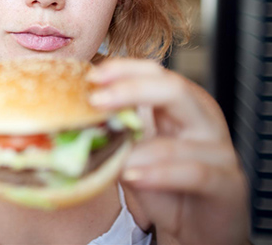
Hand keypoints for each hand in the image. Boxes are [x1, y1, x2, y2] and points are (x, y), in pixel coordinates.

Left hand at [88, 59, 248, 244]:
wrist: (196, 228)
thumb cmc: (162, 186)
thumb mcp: (131, 153)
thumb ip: (111, 135)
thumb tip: (71, 120)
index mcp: (180, 105)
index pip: (155, 73)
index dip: (124, 70)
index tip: (92, 76)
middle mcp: (203, 120)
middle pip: (174, 89)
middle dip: (131, 89)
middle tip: (96, 100)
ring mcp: (219, 150)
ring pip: (183, 135)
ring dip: (140, 146)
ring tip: (109, 153)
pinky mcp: (228, 183)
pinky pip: (195, 172)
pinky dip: (160, 174)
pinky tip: (133, 175)